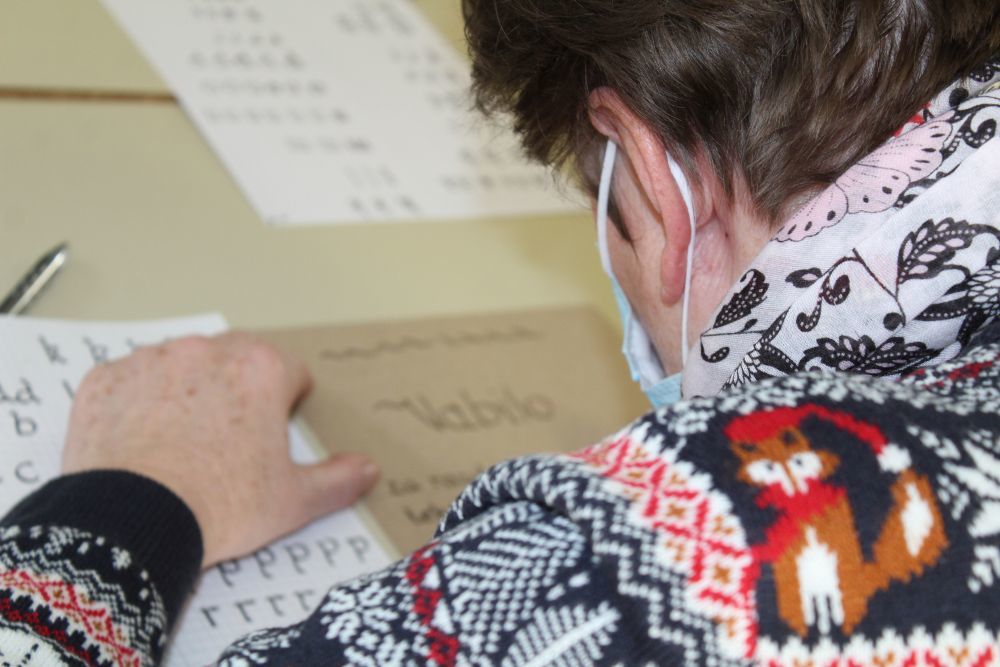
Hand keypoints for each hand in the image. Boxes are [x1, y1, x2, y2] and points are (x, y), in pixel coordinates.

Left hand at [62, 332, 377, 567]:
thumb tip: (367, 469)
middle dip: (239, 390)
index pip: (290, 370)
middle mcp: (207, 352)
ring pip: (182, 366)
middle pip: (236, 359)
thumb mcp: (292, 501)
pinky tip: (141, 444)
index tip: (274, 435)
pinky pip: (130, 382)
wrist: (132, 523)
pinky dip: (138, 403)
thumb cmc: (218, 507)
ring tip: (182, 445)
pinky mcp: (105, 380)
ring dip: (188, 391)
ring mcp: (151, 361)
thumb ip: (337, 480)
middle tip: (231, 441)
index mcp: (261, 370)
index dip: (287, 404)